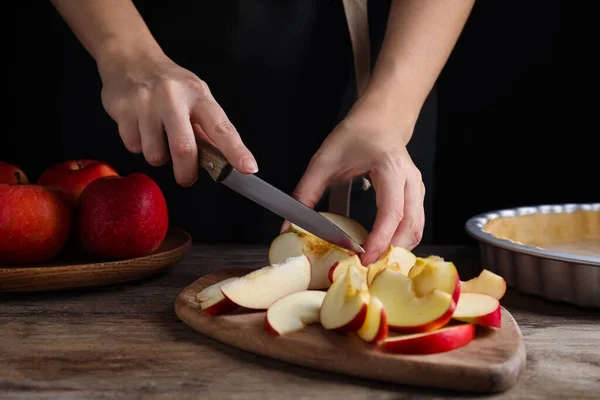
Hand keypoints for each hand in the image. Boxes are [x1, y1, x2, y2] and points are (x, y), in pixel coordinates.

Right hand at [97, 53, 257, 185]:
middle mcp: (173, 97)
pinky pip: (133, 147)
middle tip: (187, 178)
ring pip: (155, 154)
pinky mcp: (122, 109)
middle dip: (187, 172)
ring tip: (157, 138)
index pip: (222, 128)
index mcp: (199, 96)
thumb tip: (222, 161)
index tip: (248, 168)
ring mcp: (146, 103)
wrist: (130, 57)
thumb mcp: (196, 97)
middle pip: (184, 148)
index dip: (236, 151)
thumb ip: (208, 129)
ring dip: (159, 156)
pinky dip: (138, 145)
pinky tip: (140, 128)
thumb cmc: (170, 84)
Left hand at [289, 107, 425, 265]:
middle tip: (366, 269)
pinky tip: (381, 251)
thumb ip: (305, 193)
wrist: (380, 120)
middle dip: (391, 251)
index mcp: (389, 167)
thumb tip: (288, 227)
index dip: (380, 239)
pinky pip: (414, 225)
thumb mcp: (324, 161)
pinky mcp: (416, 196)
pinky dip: (400, 241)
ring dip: (397, 250)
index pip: (391, 211)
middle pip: (411, 225)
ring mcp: (417, 188)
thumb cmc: (355, 135)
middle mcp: (410, 179)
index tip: (363, 258)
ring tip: (373, 264)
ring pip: (417, 228)